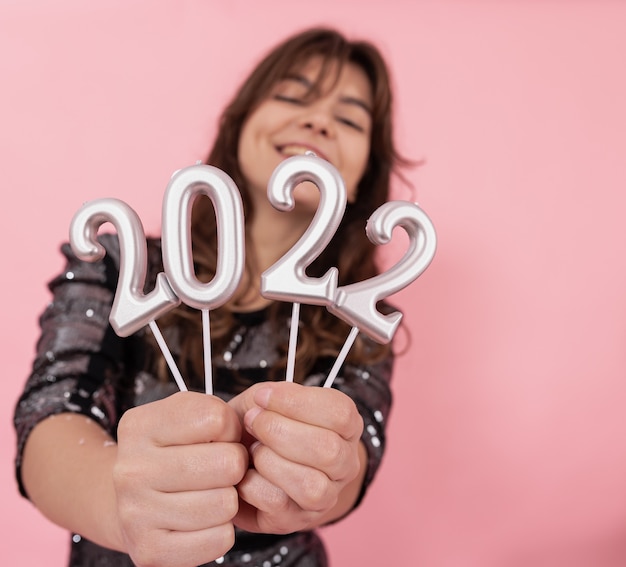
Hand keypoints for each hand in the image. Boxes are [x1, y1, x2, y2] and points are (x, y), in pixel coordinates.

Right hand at [113, 391, 247, 566]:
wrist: (133, 501)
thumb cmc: (171, 452)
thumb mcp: (186, 416)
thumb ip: (215, 411)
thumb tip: (242, 436)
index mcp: (140, 427)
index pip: (217, 419)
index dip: (230, 428)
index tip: (217, 437)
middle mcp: (132, 470)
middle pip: (228, 463)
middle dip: (234, 465)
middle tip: (219, 469)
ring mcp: (136, 513)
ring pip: (226, 503)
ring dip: (228, 499)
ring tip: (209, 493)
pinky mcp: (150, 551)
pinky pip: (220, 539)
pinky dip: (221, 530)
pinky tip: (203, 520)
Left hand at [229, 382, 364, 533]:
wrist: (251, 464)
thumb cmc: (265, 426)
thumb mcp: (271, 400)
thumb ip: (273, 395)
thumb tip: (265, 399)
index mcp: (347, 427)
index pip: (340, 413)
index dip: (297, 402)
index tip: (262, 396)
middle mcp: (346, 464)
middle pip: (329, 450)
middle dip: (280, 431)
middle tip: (252, 421)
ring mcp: (326, 497)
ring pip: (311, 485)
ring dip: (270, 461)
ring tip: (252, 449)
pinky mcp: (297, 519)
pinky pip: (279, 505)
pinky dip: (253, 485)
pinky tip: (246, 472)